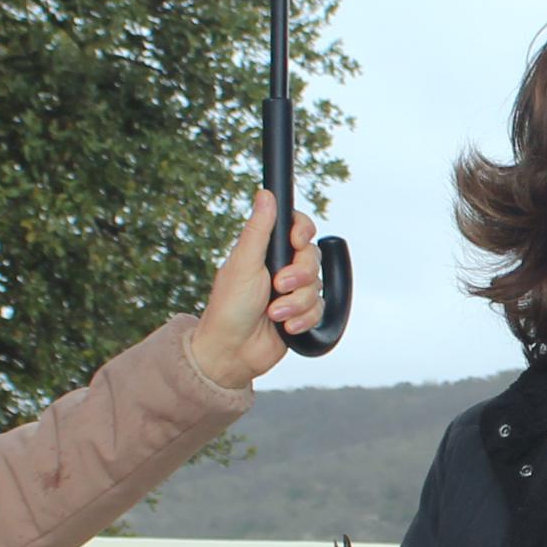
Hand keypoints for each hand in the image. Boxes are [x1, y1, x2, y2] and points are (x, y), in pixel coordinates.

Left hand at [187, 191, 326, 387]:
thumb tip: (265, 194)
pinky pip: (319, 309)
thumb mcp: (243, 263)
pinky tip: (284, 327)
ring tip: (273, 314)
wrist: (231, 352)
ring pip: (317, 286)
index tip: (297, 241)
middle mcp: (281, 267)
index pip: (297, 227)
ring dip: (296, 303)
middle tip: (278, 286)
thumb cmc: (228, 307)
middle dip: (299, 275)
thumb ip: (258, 229)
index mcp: (266, 250)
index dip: (303, 231)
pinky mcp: (301, 314)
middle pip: (312, 257)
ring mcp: (292, 292)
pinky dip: (303, 319)